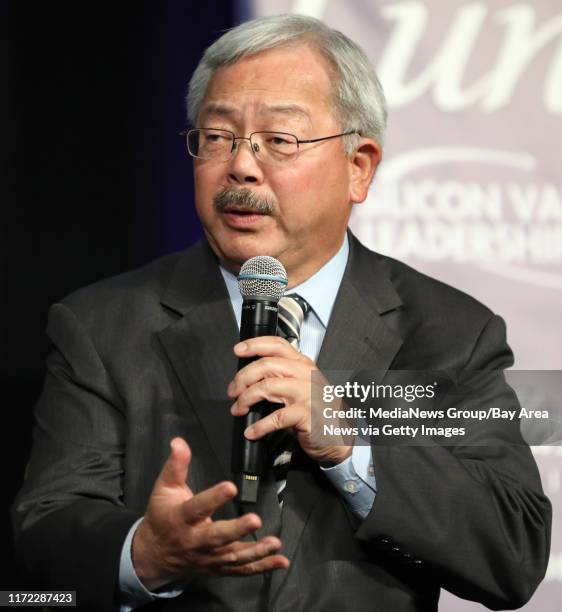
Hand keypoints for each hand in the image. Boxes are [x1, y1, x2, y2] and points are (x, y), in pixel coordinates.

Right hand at [132, 438, 288, 590]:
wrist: (154, 555)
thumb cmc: (162, 516)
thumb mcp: (163, 488)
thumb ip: (176, 465)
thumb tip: (179, 442)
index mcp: (182, 519)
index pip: (198, 507)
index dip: (213, 498)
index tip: (231, 487)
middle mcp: (196, 541)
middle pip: (217, 537)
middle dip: (237, 530)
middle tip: (255, 520)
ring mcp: (209, 557)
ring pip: (233, 556)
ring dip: (256, 551)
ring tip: (274, 543)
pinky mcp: (219, 567)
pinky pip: (241, 569)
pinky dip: (262, 566)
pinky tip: (280, 561)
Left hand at [228, 337, 352, 464]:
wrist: (341, 436)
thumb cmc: (320, 411)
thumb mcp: (304, 386)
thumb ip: (283, 376)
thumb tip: (249, 377)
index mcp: (304, 365)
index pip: (278, 345)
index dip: (255, 344)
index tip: (238, 349)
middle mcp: (306, 375)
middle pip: (267, 365)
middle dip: (243, 377)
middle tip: (233, 391)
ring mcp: (308, 394)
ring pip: (267, 387)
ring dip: (246, 399)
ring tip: (238, 409)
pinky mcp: (307, 415)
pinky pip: (276, 417)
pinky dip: (259, 426)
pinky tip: (252, 431)